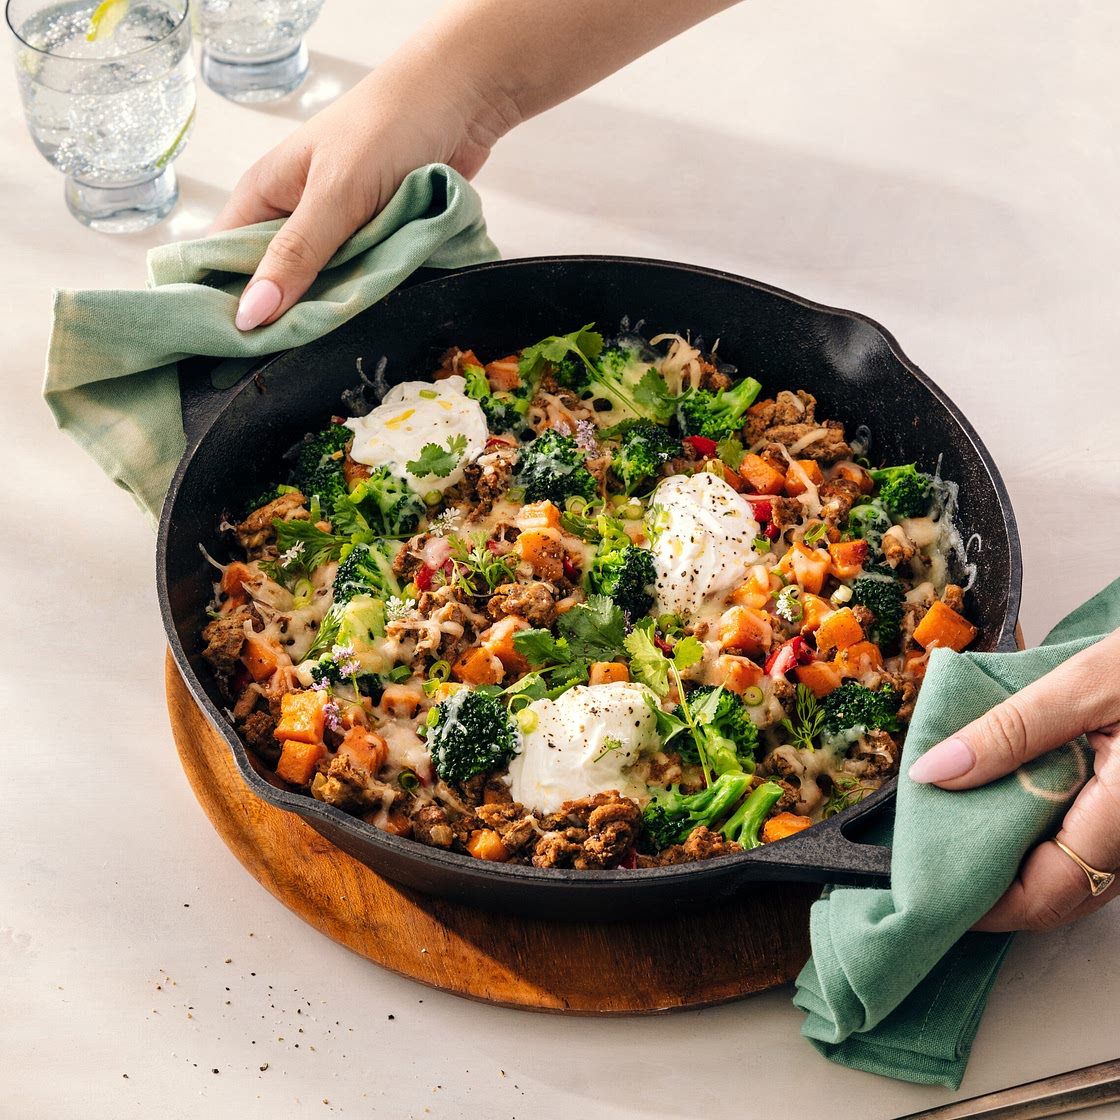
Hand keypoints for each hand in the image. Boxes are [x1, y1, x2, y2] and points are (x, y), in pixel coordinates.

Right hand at [212, 0, 741, 330]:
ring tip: (327, 380)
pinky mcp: (395, 231)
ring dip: (334, 329)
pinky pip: (376, 282)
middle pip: (276, 289)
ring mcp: (349, 224)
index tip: (218, 375)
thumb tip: (253, 322)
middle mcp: (301, 211)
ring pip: (330, 293)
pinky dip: (377, 307)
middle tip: (281, 396)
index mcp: (266, 195)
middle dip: (283, 337)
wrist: (480, 80)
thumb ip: (301, 259)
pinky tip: (376, 339)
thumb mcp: (344, 190)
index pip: (216, 266)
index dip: (212, 320)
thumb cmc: (404, 113)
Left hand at [908, 628, 1119, 932]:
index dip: (978, 903)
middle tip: (926, 854)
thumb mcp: (1090, 682)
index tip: (922, 883)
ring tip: (952, 823)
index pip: (1043, 896)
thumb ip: (1011, 729)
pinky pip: (1087, 843)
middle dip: (987, 885)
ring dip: (1011, 860)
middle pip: (1054, 895)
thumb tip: (934, 772)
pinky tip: (1001, 801)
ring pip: (1072, 873)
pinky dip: (1039, 835)